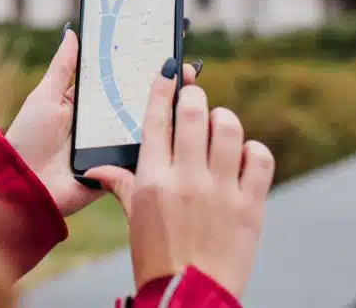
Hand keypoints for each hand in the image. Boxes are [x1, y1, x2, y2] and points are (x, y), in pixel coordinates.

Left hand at [5, 27, 199, 217]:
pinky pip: (145, 155)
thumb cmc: (28, 139)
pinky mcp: (120, 169)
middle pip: (137, 101)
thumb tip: (73, 32)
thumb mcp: (45, 97)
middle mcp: (104, 124)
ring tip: (189, 89)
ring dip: (167, 111)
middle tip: (184, 65)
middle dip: (161, 85)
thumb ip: (63, 68)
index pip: (117, 79)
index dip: (137, 65)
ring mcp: (114, 146)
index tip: (160, 44)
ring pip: (146, 126)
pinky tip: (182, 125)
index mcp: (87, 104)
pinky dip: (161, 143)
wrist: (24, 184)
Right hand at [87, 63, 274, 297]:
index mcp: (152, 179)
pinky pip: (259, 158)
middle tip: (195, 97)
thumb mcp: (134, 219)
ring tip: (218, 126)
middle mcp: (185, 179)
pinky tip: (243, 156)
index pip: (156, 118)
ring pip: (228, 128)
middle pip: (193, 112)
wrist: (187, 298)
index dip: (164, 87)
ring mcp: (220, 191)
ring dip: (223, 119)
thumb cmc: (157, 258)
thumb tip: (96, 169)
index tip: (170, 69)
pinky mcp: (250, 205)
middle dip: (195, 96)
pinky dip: (252, 150)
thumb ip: (121, 185)